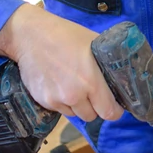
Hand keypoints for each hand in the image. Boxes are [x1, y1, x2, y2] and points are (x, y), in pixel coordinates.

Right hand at [0, 4, 123, 121]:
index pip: (110, 112)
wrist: (30, 35)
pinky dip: (62, 102)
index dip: (115, 110)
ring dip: (77, 105)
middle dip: (95, 107)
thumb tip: (122, 75)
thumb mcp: (94, 43)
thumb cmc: (66, 35)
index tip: (114, 104)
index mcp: (91, 81)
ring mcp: (57, 100)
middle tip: (92, 93)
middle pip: (92, 116)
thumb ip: (107, 63)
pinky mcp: (43, 101)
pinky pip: (59, 109)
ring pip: (75, 114)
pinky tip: (58, 84)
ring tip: (73, 86)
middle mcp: (74, 95)